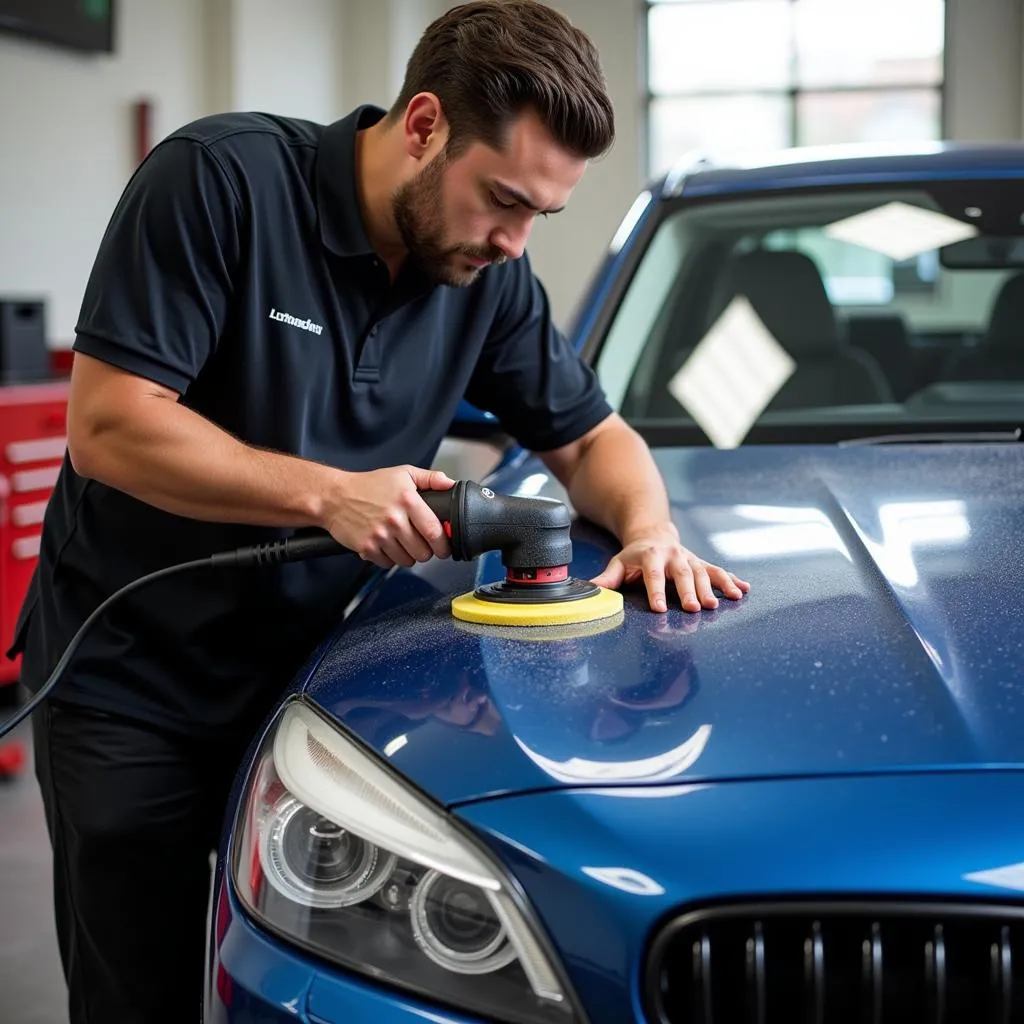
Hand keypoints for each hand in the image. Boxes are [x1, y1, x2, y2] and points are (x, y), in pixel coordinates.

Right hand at [324, 465, 454, 568]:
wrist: (334, 496)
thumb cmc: (368, 485)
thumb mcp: (403, 474)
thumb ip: (430, 478)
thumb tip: (451, 485)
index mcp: (408, 500)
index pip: (435, 532)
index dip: (443, 544)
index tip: (444, 546)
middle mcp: (394, 520)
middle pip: (423, 552)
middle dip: (427, 552)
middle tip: (422, 544)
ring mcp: (380, 536)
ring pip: (407, 561)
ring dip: (409, 556)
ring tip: (403, 544)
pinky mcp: (367, 548)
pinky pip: (388, 564)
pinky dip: (390, 559)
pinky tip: (387, 546)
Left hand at [592, 526, 749, 612]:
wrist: (654, 534)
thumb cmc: (635, 555)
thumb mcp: (618, 563)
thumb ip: (608, 578)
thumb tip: (590, 589)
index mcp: (651, 556)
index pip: (653, 575)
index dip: (656, 591)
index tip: (659, 608)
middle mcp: (674, 556)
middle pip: (682, 574)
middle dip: (689, 591)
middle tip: (694, 609)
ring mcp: (690, 558)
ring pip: (703, 572)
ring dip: (714, 588)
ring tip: (721, 603)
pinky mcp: (702, 563)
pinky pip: (718, 571)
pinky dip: (731, 580)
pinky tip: (742, 590)